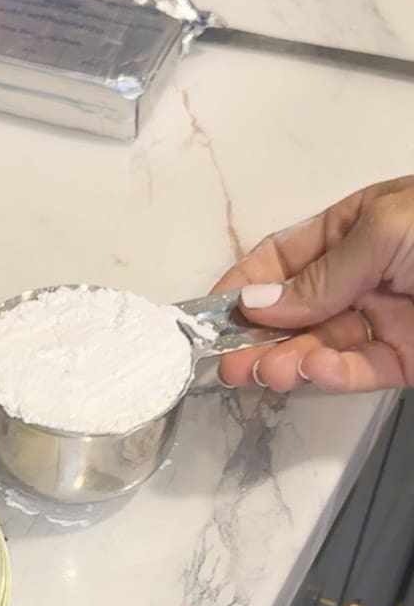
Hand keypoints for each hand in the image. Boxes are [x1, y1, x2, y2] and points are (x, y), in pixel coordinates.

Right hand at [213, 176, 413, 391]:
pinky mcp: (403, 359)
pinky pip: (359, 371)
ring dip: (288, 361)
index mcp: (353, 230)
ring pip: (319, 347)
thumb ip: (321, 274)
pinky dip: (333, 375)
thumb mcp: (383, 230)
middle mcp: (360, 277)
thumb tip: (256, 304)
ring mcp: (380, 320)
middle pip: (293, 312)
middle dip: (257, 339)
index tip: (210, 316)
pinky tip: (315, 370)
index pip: (282, 259)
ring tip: (267, 372)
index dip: (245, 286)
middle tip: (229, 363)